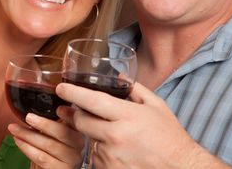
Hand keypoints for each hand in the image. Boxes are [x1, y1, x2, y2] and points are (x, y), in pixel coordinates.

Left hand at [8, 107, 83, 168]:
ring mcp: (71, 159)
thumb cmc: (53, 147)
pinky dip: (27, 148)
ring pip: (49, 144)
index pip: (76, 120)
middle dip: (43, 124)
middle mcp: (78, 145)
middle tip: (28, 117)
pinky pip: (41, 157)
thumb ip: (52, 120)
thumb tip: (36, 107)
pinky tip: (18, 141)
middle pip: (62, 133)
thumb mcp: (55, 131)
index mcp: (78, 130)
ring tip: (14, 128)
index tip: (58, 109)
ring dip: (28, 135)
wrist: (53, 166)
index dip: (69, 114)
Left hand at [56, 82, 230, 168]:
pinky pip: (96, 156)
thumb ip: (135, 88)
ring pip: (89, 139)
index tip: (61, 88)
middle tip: (76, 110)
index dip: (73, 93)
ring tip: (115, 136)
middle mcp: (116, 136)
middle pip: (82, 121)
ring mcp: (111, 156)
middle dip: (76, 114)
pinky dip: (102, 151)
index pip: (92, 101)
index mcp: (127, 116)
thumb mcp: (157, 106)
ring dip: (94, 134)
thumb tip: (119, 75)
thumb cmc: (170, 138)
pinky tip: (118, 150)